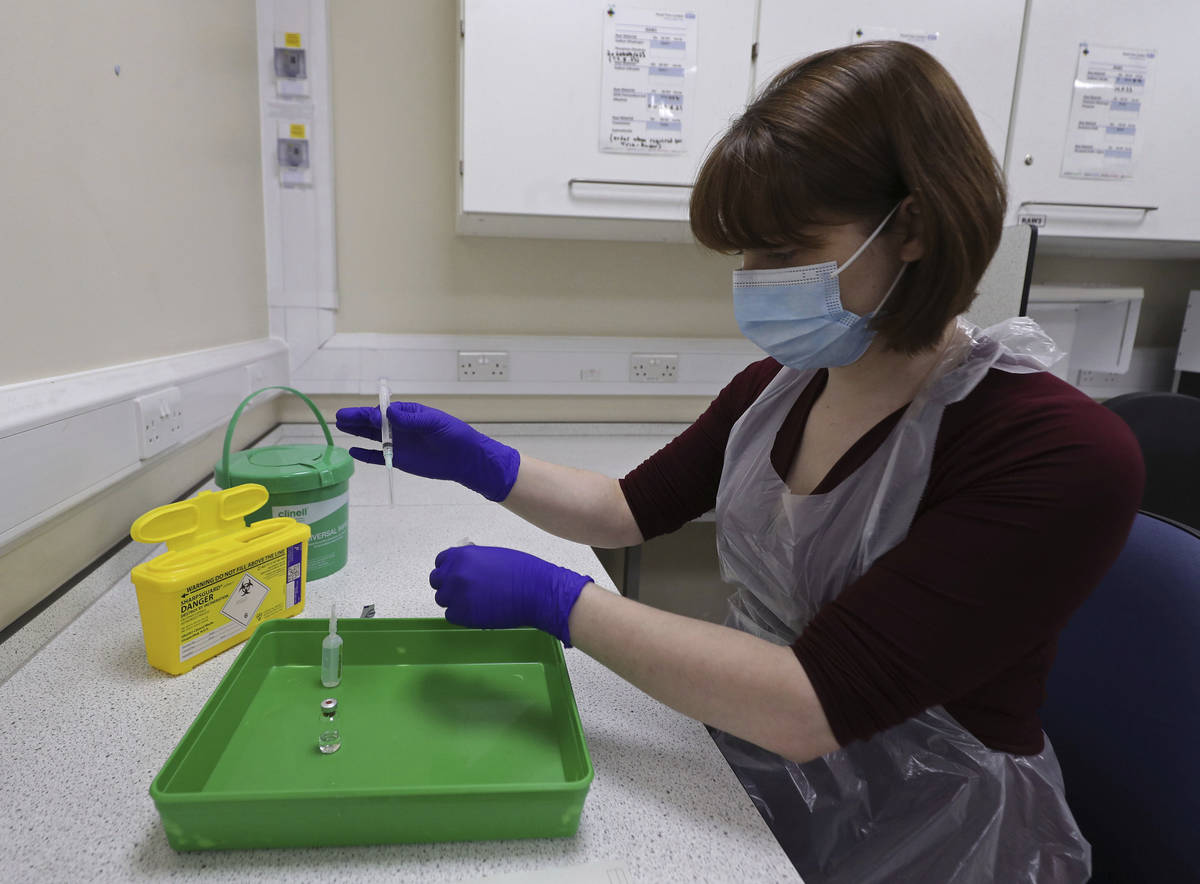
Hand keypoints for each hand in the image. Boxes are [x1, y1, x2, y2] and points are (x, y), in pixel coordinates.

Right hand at [335, 402, 519, 501]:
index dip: (372, 413)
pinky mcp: (400, 459)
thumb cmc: (454, 436)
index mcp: (409, 414)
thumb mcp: (434, 423)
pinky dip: (366, 455)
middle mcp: (400, 427)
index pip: (385, 411)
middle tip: (340, 416)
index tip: (364, 416)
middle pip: (373, 422)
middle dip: (357, 419)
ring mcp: (399, 443)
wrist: (466, 459)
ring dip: (357, 432)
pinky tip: (353, 451)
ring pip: (373, 437)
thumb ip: (411, 420)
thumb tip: (389, 413)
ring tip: (340, 426)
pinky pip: (379, 456)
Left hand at [429, 545, 592, 645]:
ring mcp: (457, 595)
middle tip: (463, 591)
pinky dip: (462, 615)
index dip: (448, 569)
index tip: (454, 575)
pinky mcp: (464, 615)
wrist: (536, 591)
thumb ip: (473, 561)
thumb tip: (465, 568)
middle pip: (436, 581)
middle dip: (448, 585)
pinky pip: (452, 616)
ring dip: (455, 601)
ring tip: (475, 602)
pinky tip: (478, 611)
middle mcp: (455, 574)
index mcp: (462, 556)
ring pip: (443, 600)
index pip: (440, 562)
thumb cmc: (523, 572)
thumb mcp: (493, 556)